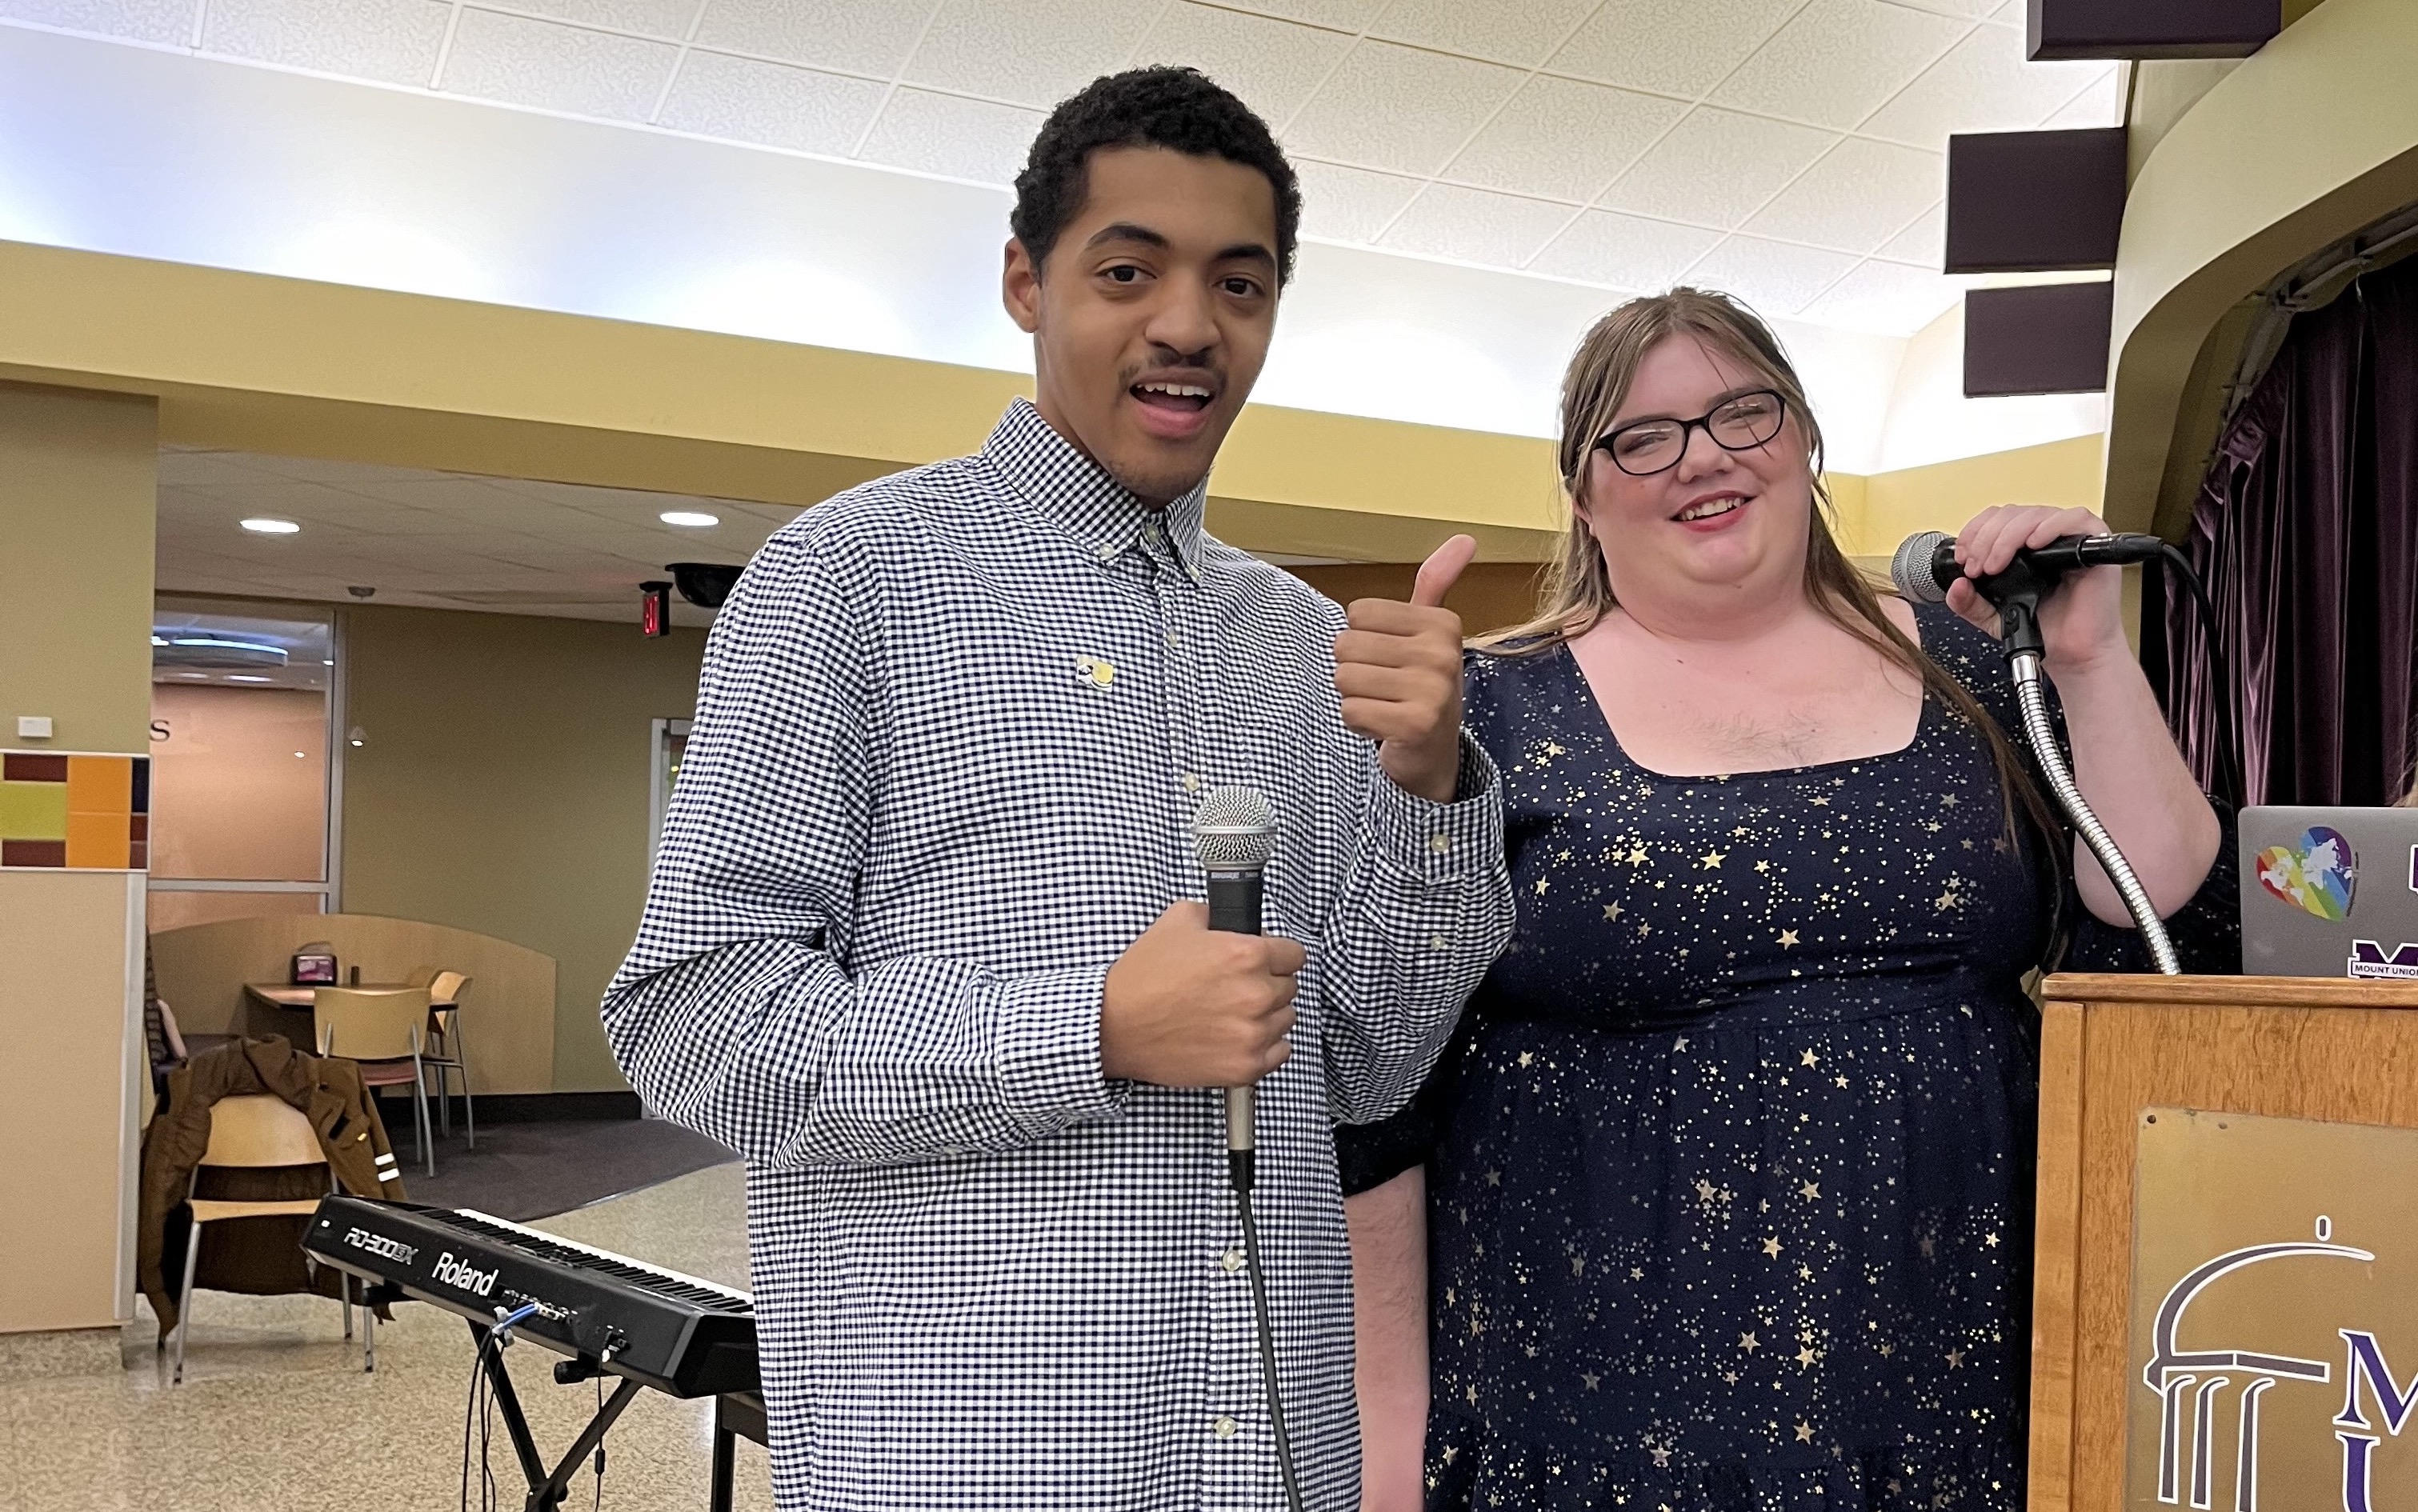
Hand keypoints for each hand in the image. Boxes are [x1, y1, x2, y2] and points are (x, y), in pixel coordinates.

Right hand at [1100, 903, 1304, 1086]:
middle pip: (1290, 986)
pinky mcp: (1245, 1066)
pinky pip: (1280, 1051)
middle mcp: (1255, 994)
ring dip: (1266, 1014)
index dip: (1277, 954)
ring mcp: (1252, 1033)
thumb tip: (1240, 922)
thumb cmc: (1143, 977)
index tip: (1265, 961)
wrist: (1115, 1026)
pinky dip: (1264, 1044)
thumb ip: (1219, 915)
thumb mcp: (1178, 920)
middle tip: (1235, 986)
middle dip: (1267, 983)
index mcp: (1246, 955)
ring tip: (1231, 1012)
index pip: (1295, 954)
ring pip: (1286, 1018)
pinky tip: (1236, 1035)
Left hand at [1335, 535, 1476, 802]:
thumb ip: (1436, 584)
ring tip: (1383, 705)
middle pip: (1346, 645)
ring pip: (1344, 678)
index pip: (1357, 614)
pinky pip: (1350, 711)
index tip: (1392, 659)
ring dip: (1354, 697)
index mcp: (1441, 624)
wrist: (1434, 753)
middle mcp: (1442, 653)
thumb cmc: (1422, 685)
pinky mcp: (1415, 723)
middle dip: (1355, 670)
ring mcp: (1432, 689)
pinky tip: (1383, 726)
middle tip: (1385, 687)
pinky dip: (1358, 723)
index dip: (1363, 638)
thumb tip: (1465, 538)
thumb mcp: (1429, 632)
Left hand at [1944, 505, 2129, 673]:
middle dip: (1985, 539)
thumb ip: (1968, 602)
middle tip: (1977, 567)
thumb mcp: (1991, 615)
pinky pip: (2074, 519)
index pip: (1996, 518)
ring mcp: (2069, 538)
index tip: (1963, 558)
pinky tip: (2032, 545)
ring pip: (2035, 514)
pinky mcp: (2093, 544)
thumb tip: (1955, 586)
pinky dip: (2049, 527)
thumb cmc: (2042, 628)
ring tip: (1995, 566)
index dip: (1975, 532)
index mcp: (2022, 545)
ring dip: (2007, 537)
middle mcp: (2046, 536)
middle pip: (2011, 514)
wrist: (2071, 652)